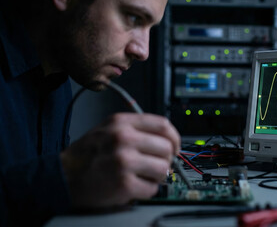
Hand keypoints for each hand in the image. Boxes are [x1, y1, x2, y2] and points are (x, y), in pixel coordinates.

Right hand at [60, 113, 180, 208]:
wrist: (63, 177)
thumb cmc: (87, 155)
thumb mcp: (108, 129)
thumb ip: (136, 129)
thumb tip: (167, 140)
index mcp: (121, 122)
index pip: (163, 125)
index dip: (174, 138)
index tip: (175, 147)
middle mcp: (122, 138)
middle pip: (167, 148)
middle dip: (164, 160)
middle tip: (153, 166)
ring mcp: (123, 161)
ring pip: (164, 169)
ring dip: (156, 177)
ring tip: (141, 176)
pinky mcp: (124, 183)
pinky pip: (152, 188)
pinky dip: (145, 191)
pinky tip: (132, 186)